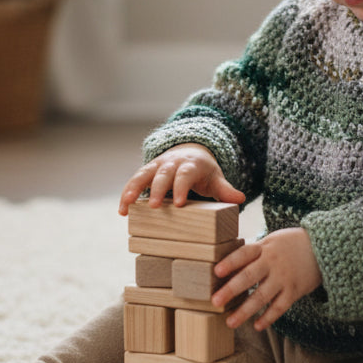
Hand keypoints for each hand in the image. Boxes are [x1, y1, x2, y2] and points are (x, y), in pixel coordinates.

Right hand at [118, 143, 244, 214]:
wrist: (190, 151)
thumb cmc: (204, 171)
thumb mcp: (216, 178)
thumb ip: (225, 190)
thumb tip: (241, 199)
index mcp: (191, 164)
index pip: (186, 174)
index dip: (181, 187)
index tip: (178, 204)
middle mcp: (172, 162)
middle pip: (163, 174)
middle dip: (157, 189)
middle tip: (154, 207)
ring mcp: (157, 166)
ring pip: (143, 175)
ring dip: (133, 189)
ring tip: (126, 206)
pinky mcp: (146, 172)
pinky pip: (134, 181)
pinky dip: (126, 194)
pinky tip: (122, 211)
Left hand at [212, 228, 321, 331]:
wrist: (321, 248)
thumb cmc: (289, 245)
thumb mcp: (271, 242)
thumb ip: (253, 254)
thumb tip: (227, 270)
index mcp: (264, 247)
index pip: (244, 253)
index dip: (230, 262)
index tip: (216, 272)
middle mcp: (273, 262)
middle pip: (249, 276)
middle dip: (231, 290)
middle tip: (215, 302)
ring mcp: (284, 278)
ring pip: (262, 296)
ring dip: (245, 311)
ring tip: (230, 322)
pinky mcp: (294, 291)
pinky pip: (279, 307)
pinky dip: (268, 317)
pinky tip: (257, 326)